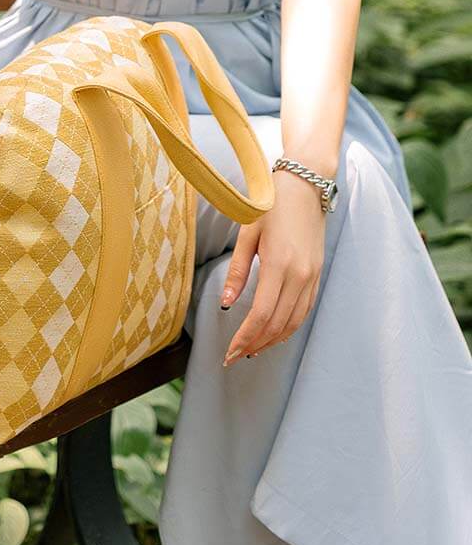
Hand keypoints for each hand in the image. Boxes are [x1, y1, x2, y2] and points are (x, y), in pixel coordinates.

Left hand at [220, 172, 326, 364]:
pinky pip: (304, 310)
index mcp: (278, 265)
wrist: (306, 186)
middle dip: (255, 344)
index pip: (261, 315)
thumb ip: (237, 272)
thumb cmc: (271, 206)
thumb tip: (226, 304)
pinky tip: (274, 332)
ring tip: (252, 350)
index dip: (245, 337)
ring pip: (294, 322)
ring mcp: (312, 277)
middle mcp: (300, 276)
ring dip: (273, 340)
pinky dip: (289, 327)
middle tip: (235, 358)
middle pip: (278, 324)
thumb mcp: (247, 234)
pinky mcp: (317, 274)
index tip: (230, 352)